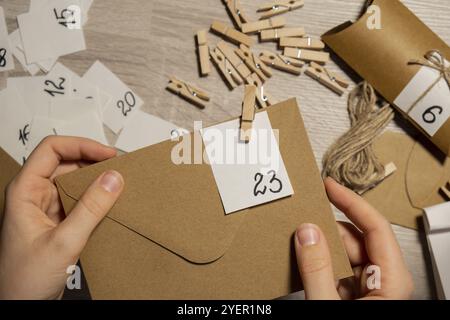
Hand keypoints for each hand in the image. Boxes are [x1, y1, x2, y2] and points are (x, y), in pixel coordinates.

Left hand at [0, 137, 123, 299]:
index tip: (107, 154)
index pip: (52, 150)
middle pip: (66, 162)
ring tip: (119, 182)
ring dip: (97, 179)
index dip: (81, 145)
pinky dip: (97, 197)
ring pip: (75, 180)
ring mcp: (47, 207)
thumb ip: (90, 209)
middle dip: (94, 161)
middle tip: (120, 167)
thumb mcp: (63, 242)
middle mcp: (35, 194)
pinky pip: (81, 199)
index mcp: (25, 191)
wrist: (21, 307)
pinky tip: (111, 202)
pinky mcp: (59, 220)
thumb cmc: (24, 280)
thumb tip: (113, 179)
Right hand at [294, 177, 413, 299]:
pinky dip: (317, 263)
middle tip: (301, 218)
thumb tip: (307, 233)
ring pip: (341, 254)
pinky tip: (300, 261)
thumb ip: (317, 270)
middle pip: (353, 240)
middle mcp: (383, 281)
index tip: (329, 186)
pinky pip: (334, 269)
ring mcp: (367, 289)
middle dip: (325, 230)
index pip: (375, 227)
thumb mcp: (328, 304)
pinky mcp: (352, 296)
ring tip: (295, 241)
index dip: (351, 202)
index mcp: (390, 280)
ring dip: (318, 248)